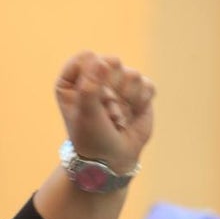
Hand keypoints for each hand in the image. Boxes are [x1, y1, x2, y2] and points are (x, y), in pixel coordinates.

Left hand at [55, 50, 154, 173]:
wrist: (111, 160)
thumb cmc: (91, 138)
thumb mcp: (85, 114)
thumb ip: (90, 86)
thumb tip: (101, 60)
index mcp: (72, 81)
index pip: (85, 58)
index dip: (92, 78)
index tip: (90, 98)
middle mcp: (95, 78)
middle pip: (111, 62)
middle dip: (111, 90)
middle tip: (105, 112)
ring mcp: (118, 83)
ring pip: (132, 74)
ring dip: (126, 100)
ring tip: (116, 118)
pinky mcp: (138, 91)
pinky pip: (147, 85)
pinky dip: (141, 102)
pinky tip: (132, 115)